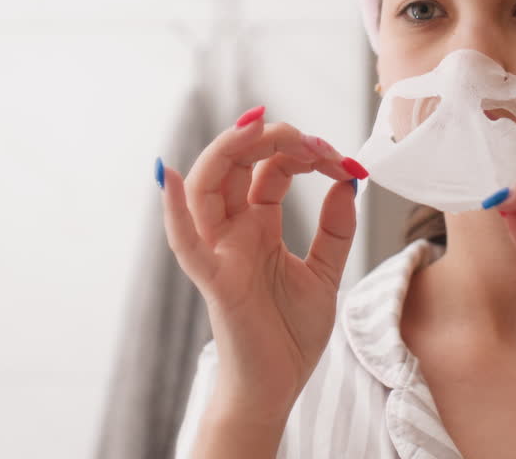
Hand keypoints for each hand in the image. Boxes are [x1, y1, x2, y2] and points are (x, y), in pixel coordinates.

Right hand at [160, 107, 363, 424]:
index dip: (302, 153)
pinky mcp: (214, 280)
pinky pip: (185, 242)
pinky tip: (169, 175)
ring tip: (258, 127)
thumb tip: (346, 183)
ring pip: (205, 187)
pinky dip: (172, 209)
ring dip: (227, 151)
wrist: (277, 388)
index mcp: (257, 226)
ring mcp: (219, 252)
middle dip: (267, 138)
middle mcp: (232, 231)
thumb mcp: (324, 274)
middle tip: (307, 136)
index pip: (270, 169)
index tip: (341, 159)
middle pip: (234, 165)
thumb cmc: (290, 335)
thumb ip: (335, 230)